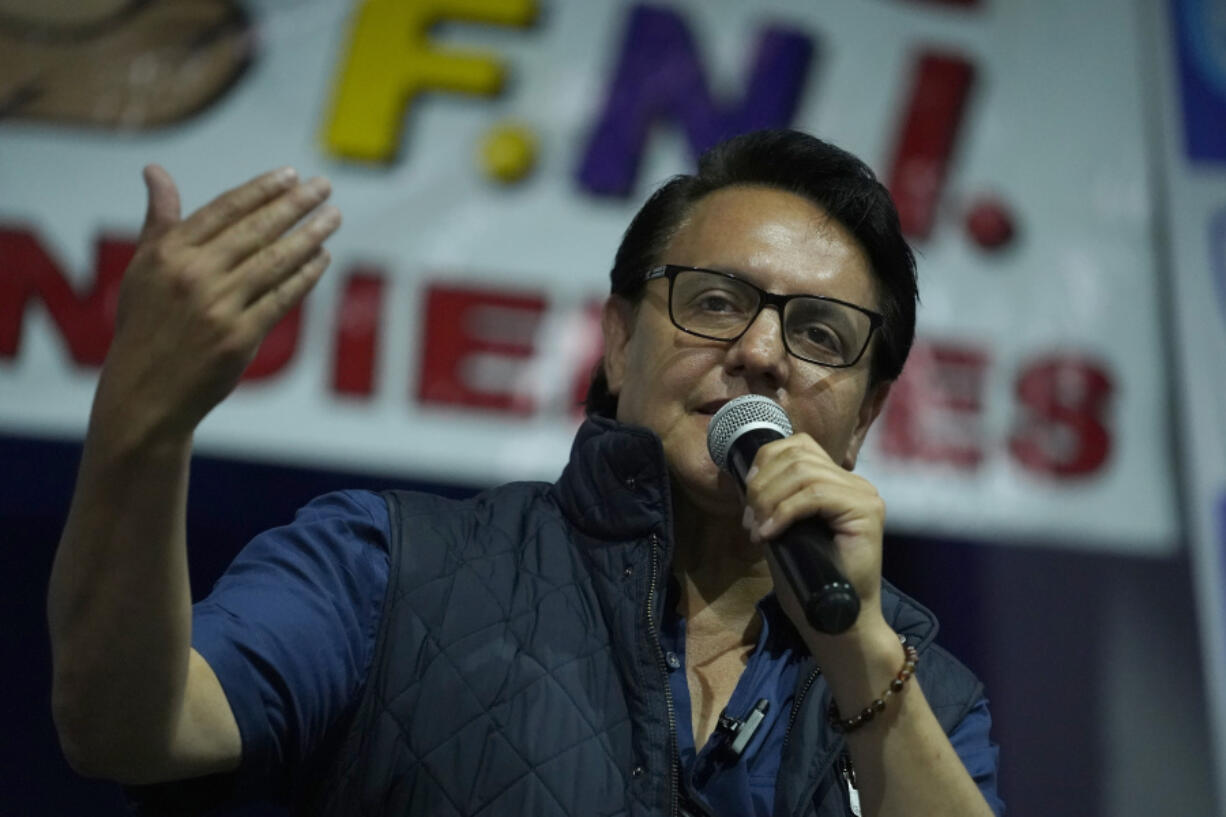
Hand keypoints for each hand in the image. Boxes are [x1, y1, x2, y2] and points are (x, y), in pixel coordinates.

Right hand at [95, 164, 339, 441]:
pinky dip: (305, 276)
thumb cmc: (146, 325)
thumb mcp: (143, 269)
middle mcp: (193, 276)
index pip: (225, 209)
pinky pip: (282, 299)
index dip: (261, 189)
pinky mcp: (240, 338)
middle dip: (295, 204)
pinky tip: (322, 258)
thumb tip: (155, 170)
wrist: (146, 391)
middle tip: (325, 186)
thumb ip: (159, 220)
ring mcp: (218, 307)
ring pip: (275, 261)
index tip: (291, 174)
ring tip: (333, 218)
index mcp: (168, 253)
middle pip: (256, 230)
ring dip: (310, 236)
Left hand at [741, 433, 889, 643]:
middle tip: (749, 521)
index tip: (746, 497)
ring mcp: (864, 495)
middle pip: (798, 456)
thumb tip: (745, 476)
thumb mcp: (782, 529)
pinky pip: (815, 496)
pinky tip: (769, 534)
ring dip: (769, 500)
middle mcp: (855, 483)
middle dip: (762, 485)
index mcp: (837, 481)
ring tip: (757, 529)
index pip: (799, 446)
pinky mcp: (867, 511)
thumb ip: (773, 500)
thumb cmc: (807, 580)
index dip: (765, 462)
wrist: (836, 620)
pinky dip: (784, 512)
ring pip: (804, 474)